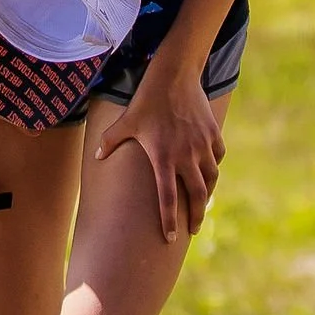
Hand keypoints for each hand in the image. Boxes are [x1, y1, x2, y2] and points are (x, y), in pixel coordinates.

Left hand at [97, 68, 222, 240]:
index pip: (167, 198)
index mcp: (163, 158)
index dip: (169, 221)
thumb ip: (111, 142)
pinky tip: (209, 173)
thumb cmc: (146, 100)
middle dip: (195, 216)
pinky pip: (217, 158)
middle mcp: (185, 156)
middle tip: (193, 229)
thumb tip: (97, 158)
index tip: (172, 238)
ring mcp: (202, 146)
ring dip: (207, 194)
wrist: (174, 76)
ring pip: (211, 179)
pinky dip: (214, 168)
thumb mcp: (126, 121)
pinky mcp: (213, 135)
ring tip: (202, 203)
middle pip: (195, 196)